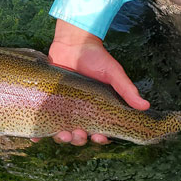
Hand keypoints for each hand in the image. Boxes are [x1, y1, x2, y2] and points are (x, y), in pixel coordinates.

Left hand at [33, 19, 149, 145]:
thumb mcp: (114, 73)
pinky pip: (42, 120)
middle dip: (79, 139)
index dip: (100, 138)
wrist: (73, 42)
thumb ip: (127, 90)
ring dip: (62, 138)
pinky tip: (35, 137)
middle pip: (79, 135)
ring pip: (61, 131)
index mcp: (97, 109)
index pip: (100, 131)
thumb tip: (145, 106)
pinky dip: (38, 132)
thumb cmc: (97, 58)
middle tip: (77, 133)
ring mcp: (62, 107)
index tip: (99, 136)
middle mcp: (79, 111)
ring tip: (62, 134)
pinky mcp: (48, 101)